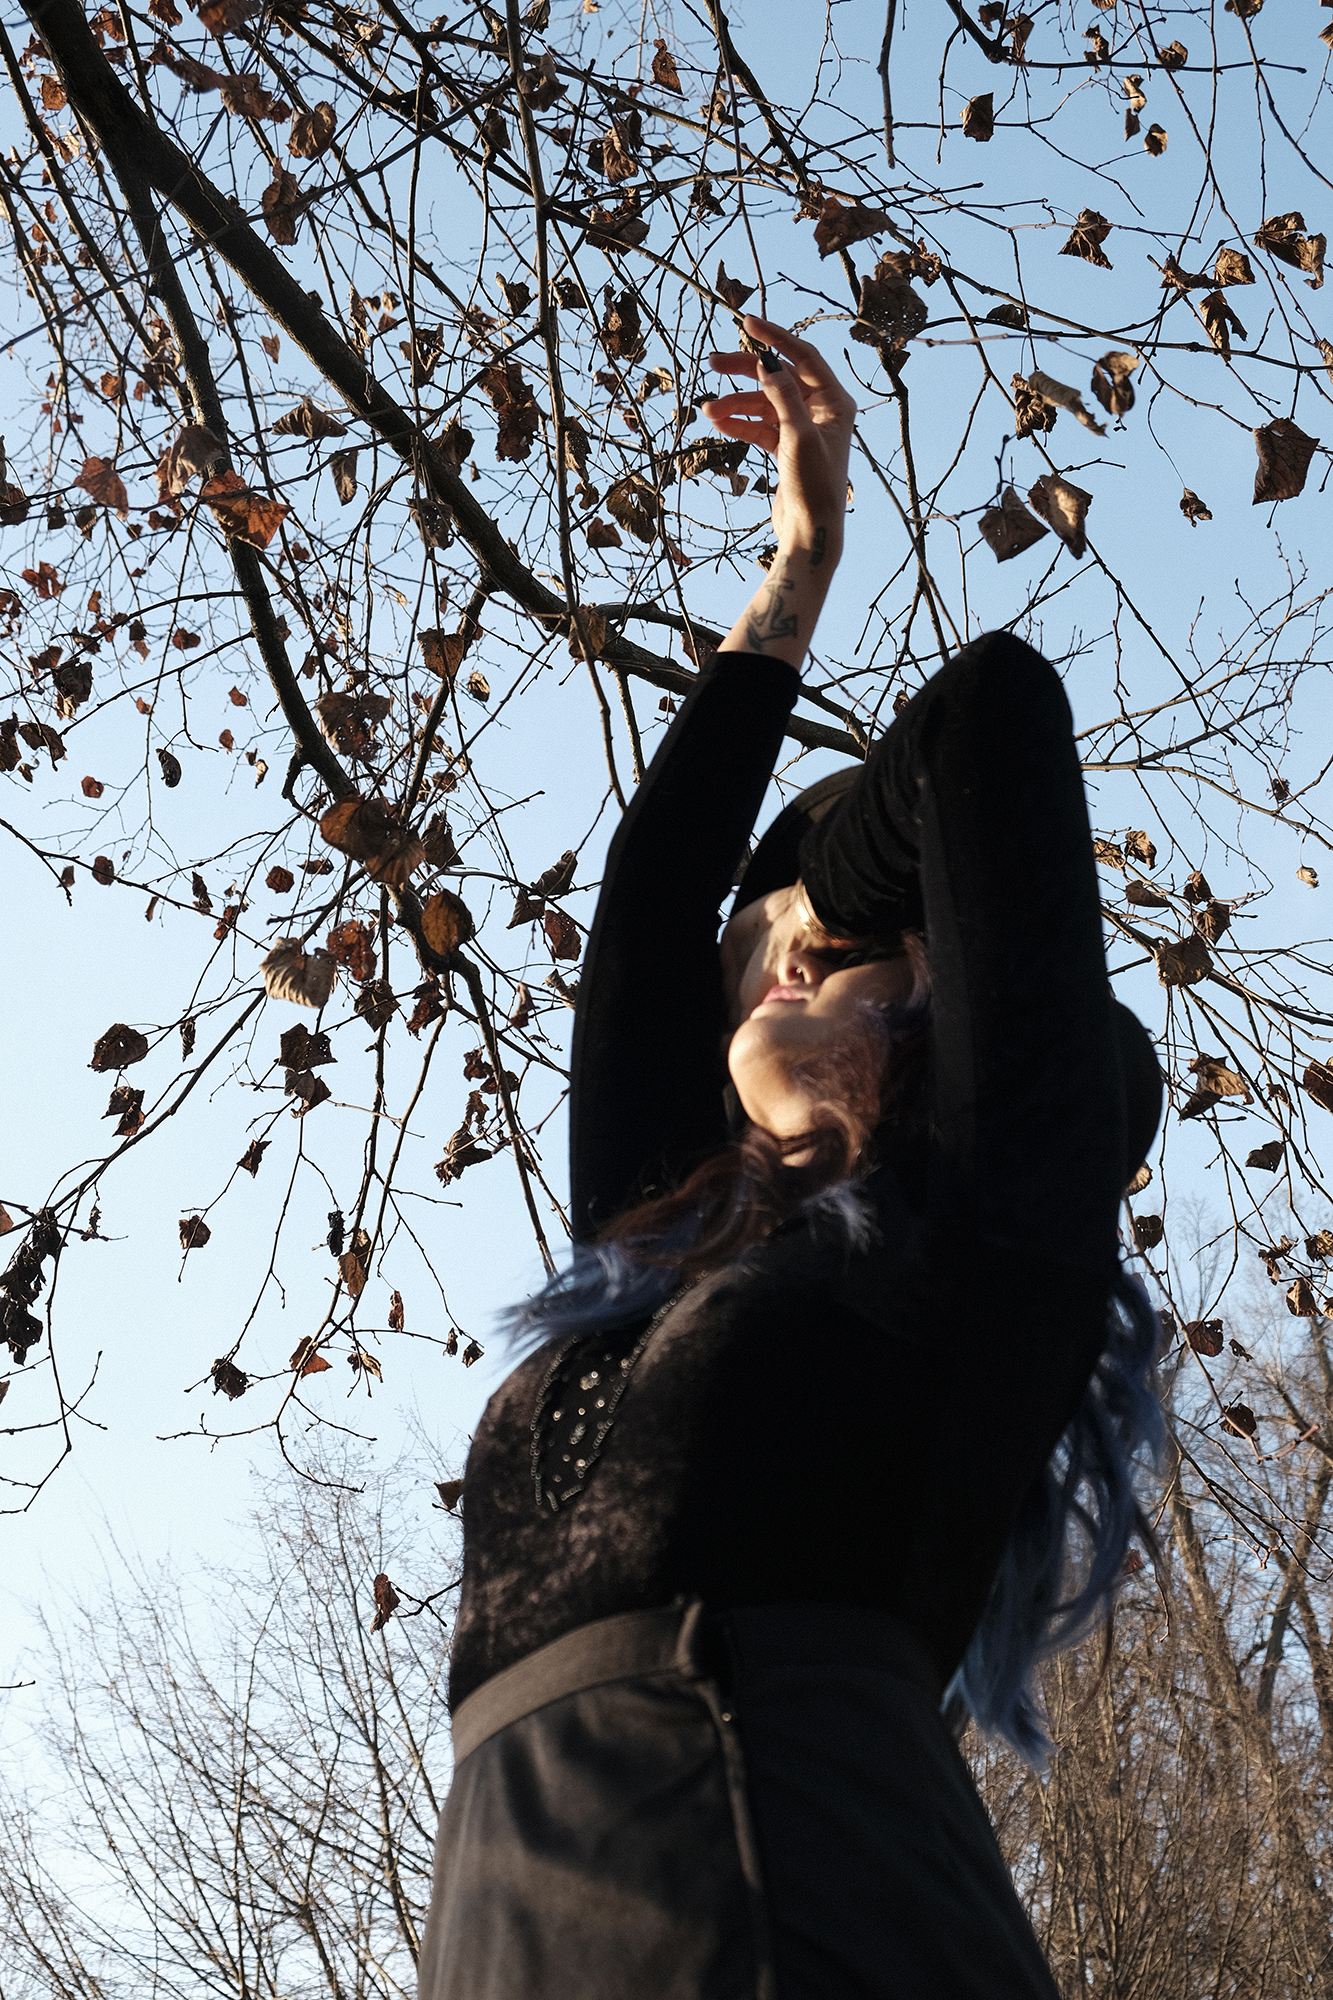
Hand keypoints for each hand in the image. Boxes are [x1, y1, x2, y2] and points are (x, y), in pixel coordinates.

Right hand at [701, 315, 856, 561]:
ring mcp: (803, 428)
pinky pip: (759, 426)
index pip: (803, 356)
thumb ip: (782, 396)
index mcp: (835, 401)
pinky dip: (739, 423)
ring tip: (708, 410)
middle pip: (778, 377)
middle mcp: (821, 410)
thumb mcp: (798, 436)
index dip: (775, 338)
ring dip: (735, 404)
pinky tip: (718, 422)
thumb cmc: (814, 485)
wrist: (811, 530)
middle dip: (746, 371)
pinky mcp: (787, 447)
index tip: (747, 323)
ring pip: (764, 404)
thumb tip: (767, 363)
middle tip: (714, 364)